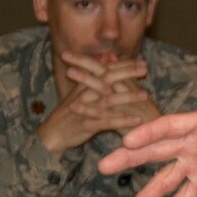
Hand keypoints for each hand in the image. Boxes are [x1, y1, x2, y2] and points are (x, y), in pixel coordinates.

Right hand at [37, 52, 158, 153]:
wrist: (50, 134)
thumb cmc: (69, 114)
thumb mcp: (79, 94)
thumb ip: (93, 81)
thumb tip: (108, 66)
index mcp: (83, 84)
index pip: (105, 69)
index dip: (123, 64)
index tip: (141, 61)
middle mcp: (84, 93)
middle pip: (107, 78)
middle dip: (127, 72)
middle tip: (145, 69)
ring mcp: (84, 109)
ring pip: (108, 99)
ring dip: (127, 96)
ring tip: (145, 95)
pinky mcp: (85, 125)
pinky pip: (106, 122)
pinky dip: (122, 120)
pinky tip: (136, 120)